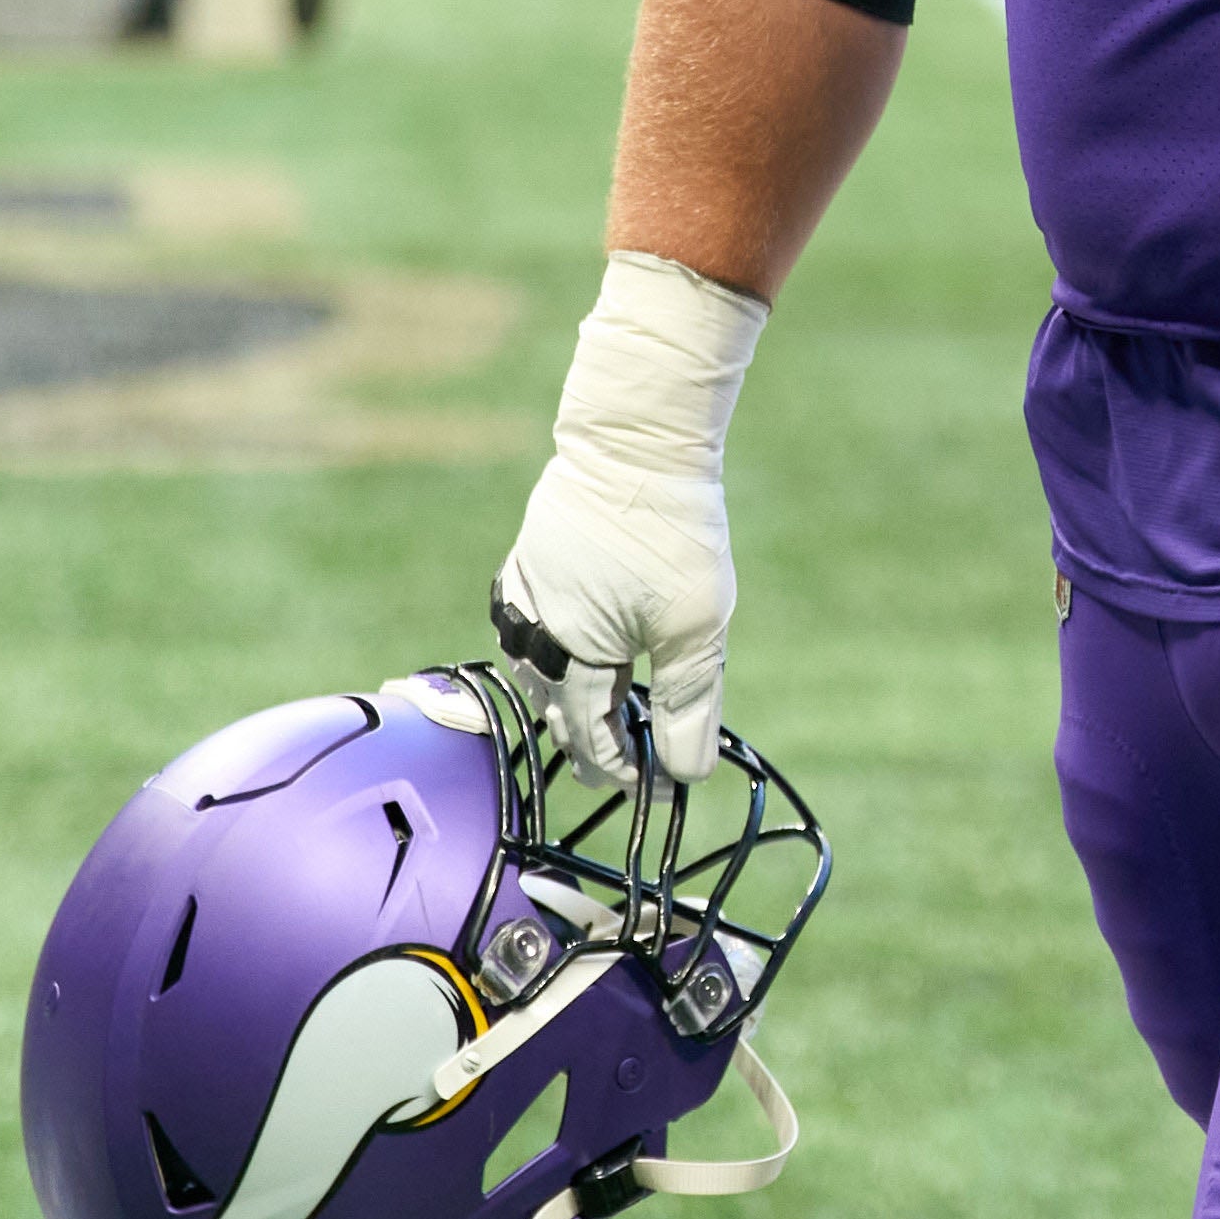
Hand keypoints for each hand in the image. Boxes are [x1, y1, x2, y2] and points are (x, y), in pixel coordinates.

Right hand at [487, 252, 765, 783]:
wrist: (636, 433)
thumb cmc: (670, 529)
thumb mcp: (695, 624)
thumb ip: (687, 703)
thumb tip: (687, 773)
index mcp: (569, 653)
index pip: (591, 740)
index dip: (628, 772)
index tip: (664, 784)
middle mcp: (532, 628)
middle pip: (556, 711)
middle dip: (596, 743)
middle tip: (641, 759)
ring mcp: (524, 588)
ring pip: (535, 670)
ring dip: (570, 700)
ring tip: (608, 714)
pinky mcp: (530, 557)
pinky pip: (528, 627)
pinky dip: (554, 653)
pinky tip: (578, 648)